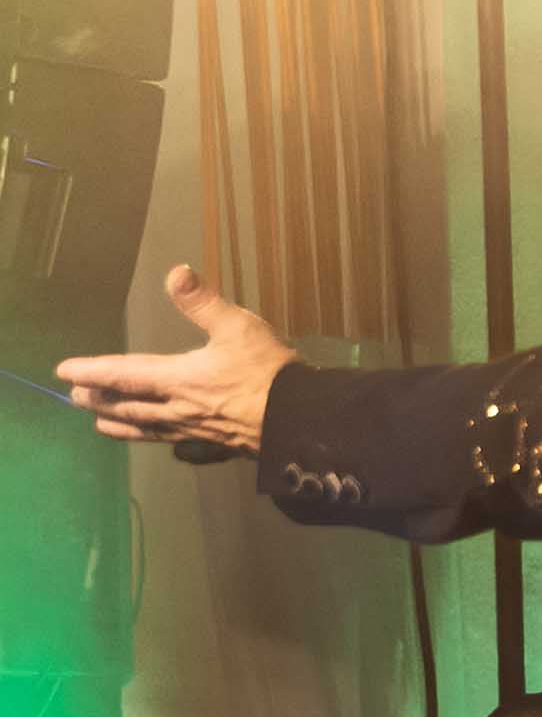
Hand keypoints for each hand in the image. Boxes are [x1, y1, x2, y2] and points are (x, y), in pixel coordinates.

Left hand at [52, 264, 293, 454]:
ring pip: (146, 428)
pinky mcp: (216, 444)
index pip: (123, 374)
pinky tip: (160, 442)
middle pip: (128, 406)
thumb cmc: (269, 371)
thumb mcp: (239, 327)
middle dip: (99, 400)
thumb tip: (176, 273)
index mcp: (178, 378)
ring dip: (119, 424)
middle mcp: (178, 407)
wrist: (303, 420)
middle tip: (74, 396)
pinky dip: (158, 440)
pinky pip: (176, 443)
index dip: (92, 371)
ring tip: (100, 424)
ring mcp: (195, 430)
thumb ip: (203, 303)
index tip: (63, 371)